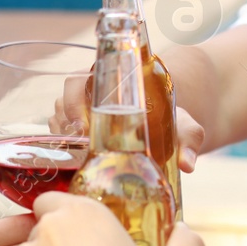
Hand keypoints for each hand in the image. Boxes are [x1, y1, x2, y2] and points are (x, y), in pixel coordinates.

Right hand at [54, 83, 203, 173]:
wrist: (168, 128)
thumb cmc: (171, 119)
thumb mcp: (182, 124)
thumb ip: (189, 138)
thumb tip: (188, 163)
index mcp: (106, 81)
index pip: (75, 82)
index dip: (72, 101)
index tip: (82, 125)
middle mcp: (88, 95)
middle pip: (61, 104)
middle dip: (65, 124)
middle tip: (80, 145)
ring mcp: (80, 115)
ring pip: (57, 121)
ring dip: (63, 139)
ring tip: (79, 156)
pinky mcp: (78, 135)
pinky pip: (60, 138)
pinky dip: (63, 149)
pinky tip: (77, 163)